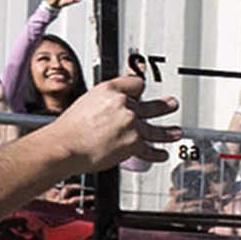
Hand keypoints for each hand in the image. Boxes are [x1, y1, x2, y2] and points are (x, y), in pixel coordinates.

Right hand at [40, 67, 177, 184]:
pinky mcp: (133, 143)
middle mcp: (124, 105)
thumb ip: (103, 103)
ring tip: (177, 132)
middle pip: (150, 105)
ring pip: (155, 129)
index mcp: (110, 90)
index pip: (136, 84)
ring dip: (168, 132)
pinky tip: (162, 154)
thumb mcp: (85, 103)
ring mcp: (131, 124)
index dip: (139, 89)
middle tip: (171, 104)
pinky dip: (157, 154)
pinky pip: (150, 150)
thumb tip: (110, 109)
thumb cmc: (67, 129)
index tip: (142, 92)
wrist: (64, 146)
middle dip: (163, 106)